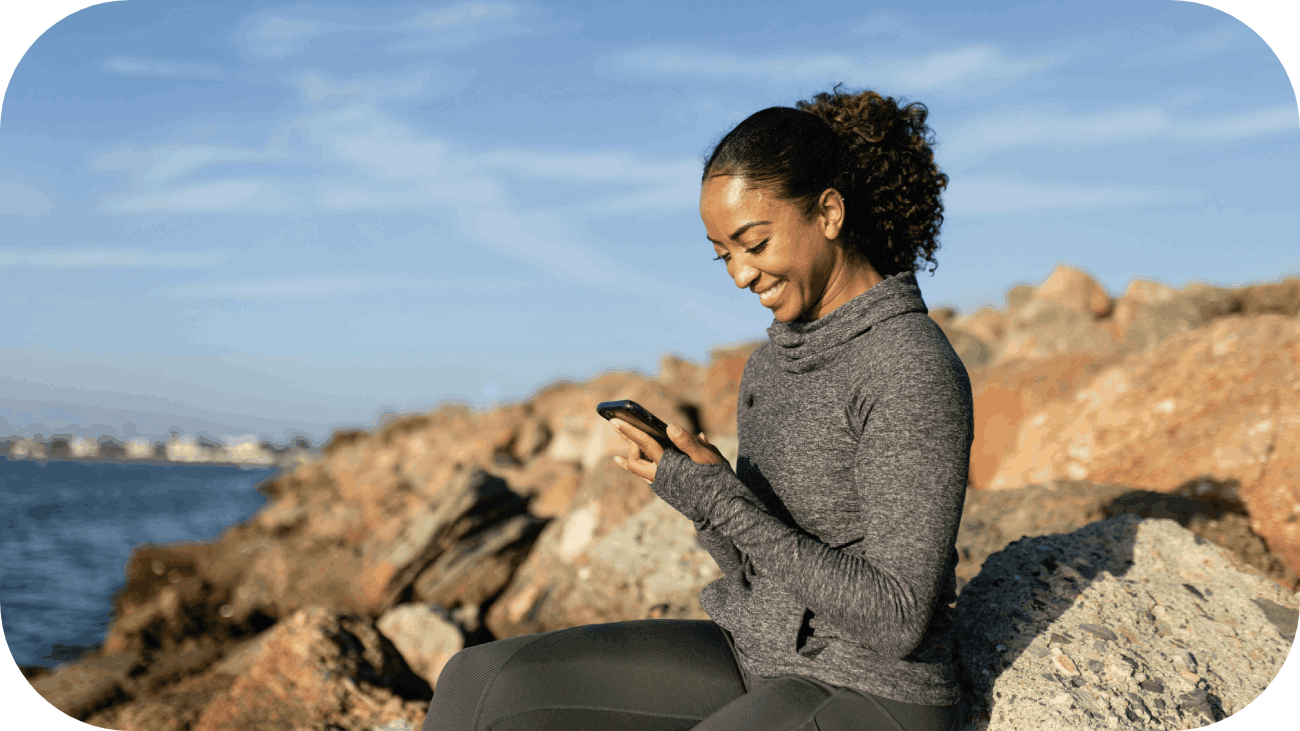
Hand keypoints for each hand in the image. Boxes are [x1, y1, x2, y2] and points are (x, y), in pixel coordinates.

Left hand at [610, 419, 727, 484]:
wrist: (720, 507)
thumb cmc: (716, 479)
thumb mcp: (706, 456)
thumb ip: (687, 442)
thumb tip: (670, 426)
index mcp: (668, 466)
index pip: (644, 444)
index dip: (630, 430)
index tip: (614, 419)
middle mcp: (660, 477)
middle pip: (634, 459)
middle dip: (629, 441)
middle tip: (625, 425)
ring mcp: (660, 485)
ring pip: (637, 467)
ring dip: (630, 451)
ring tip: (622, 435)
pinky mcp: (664, 488)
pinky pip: (642, 474)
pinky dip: (633, 464)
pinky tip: (618, 458)